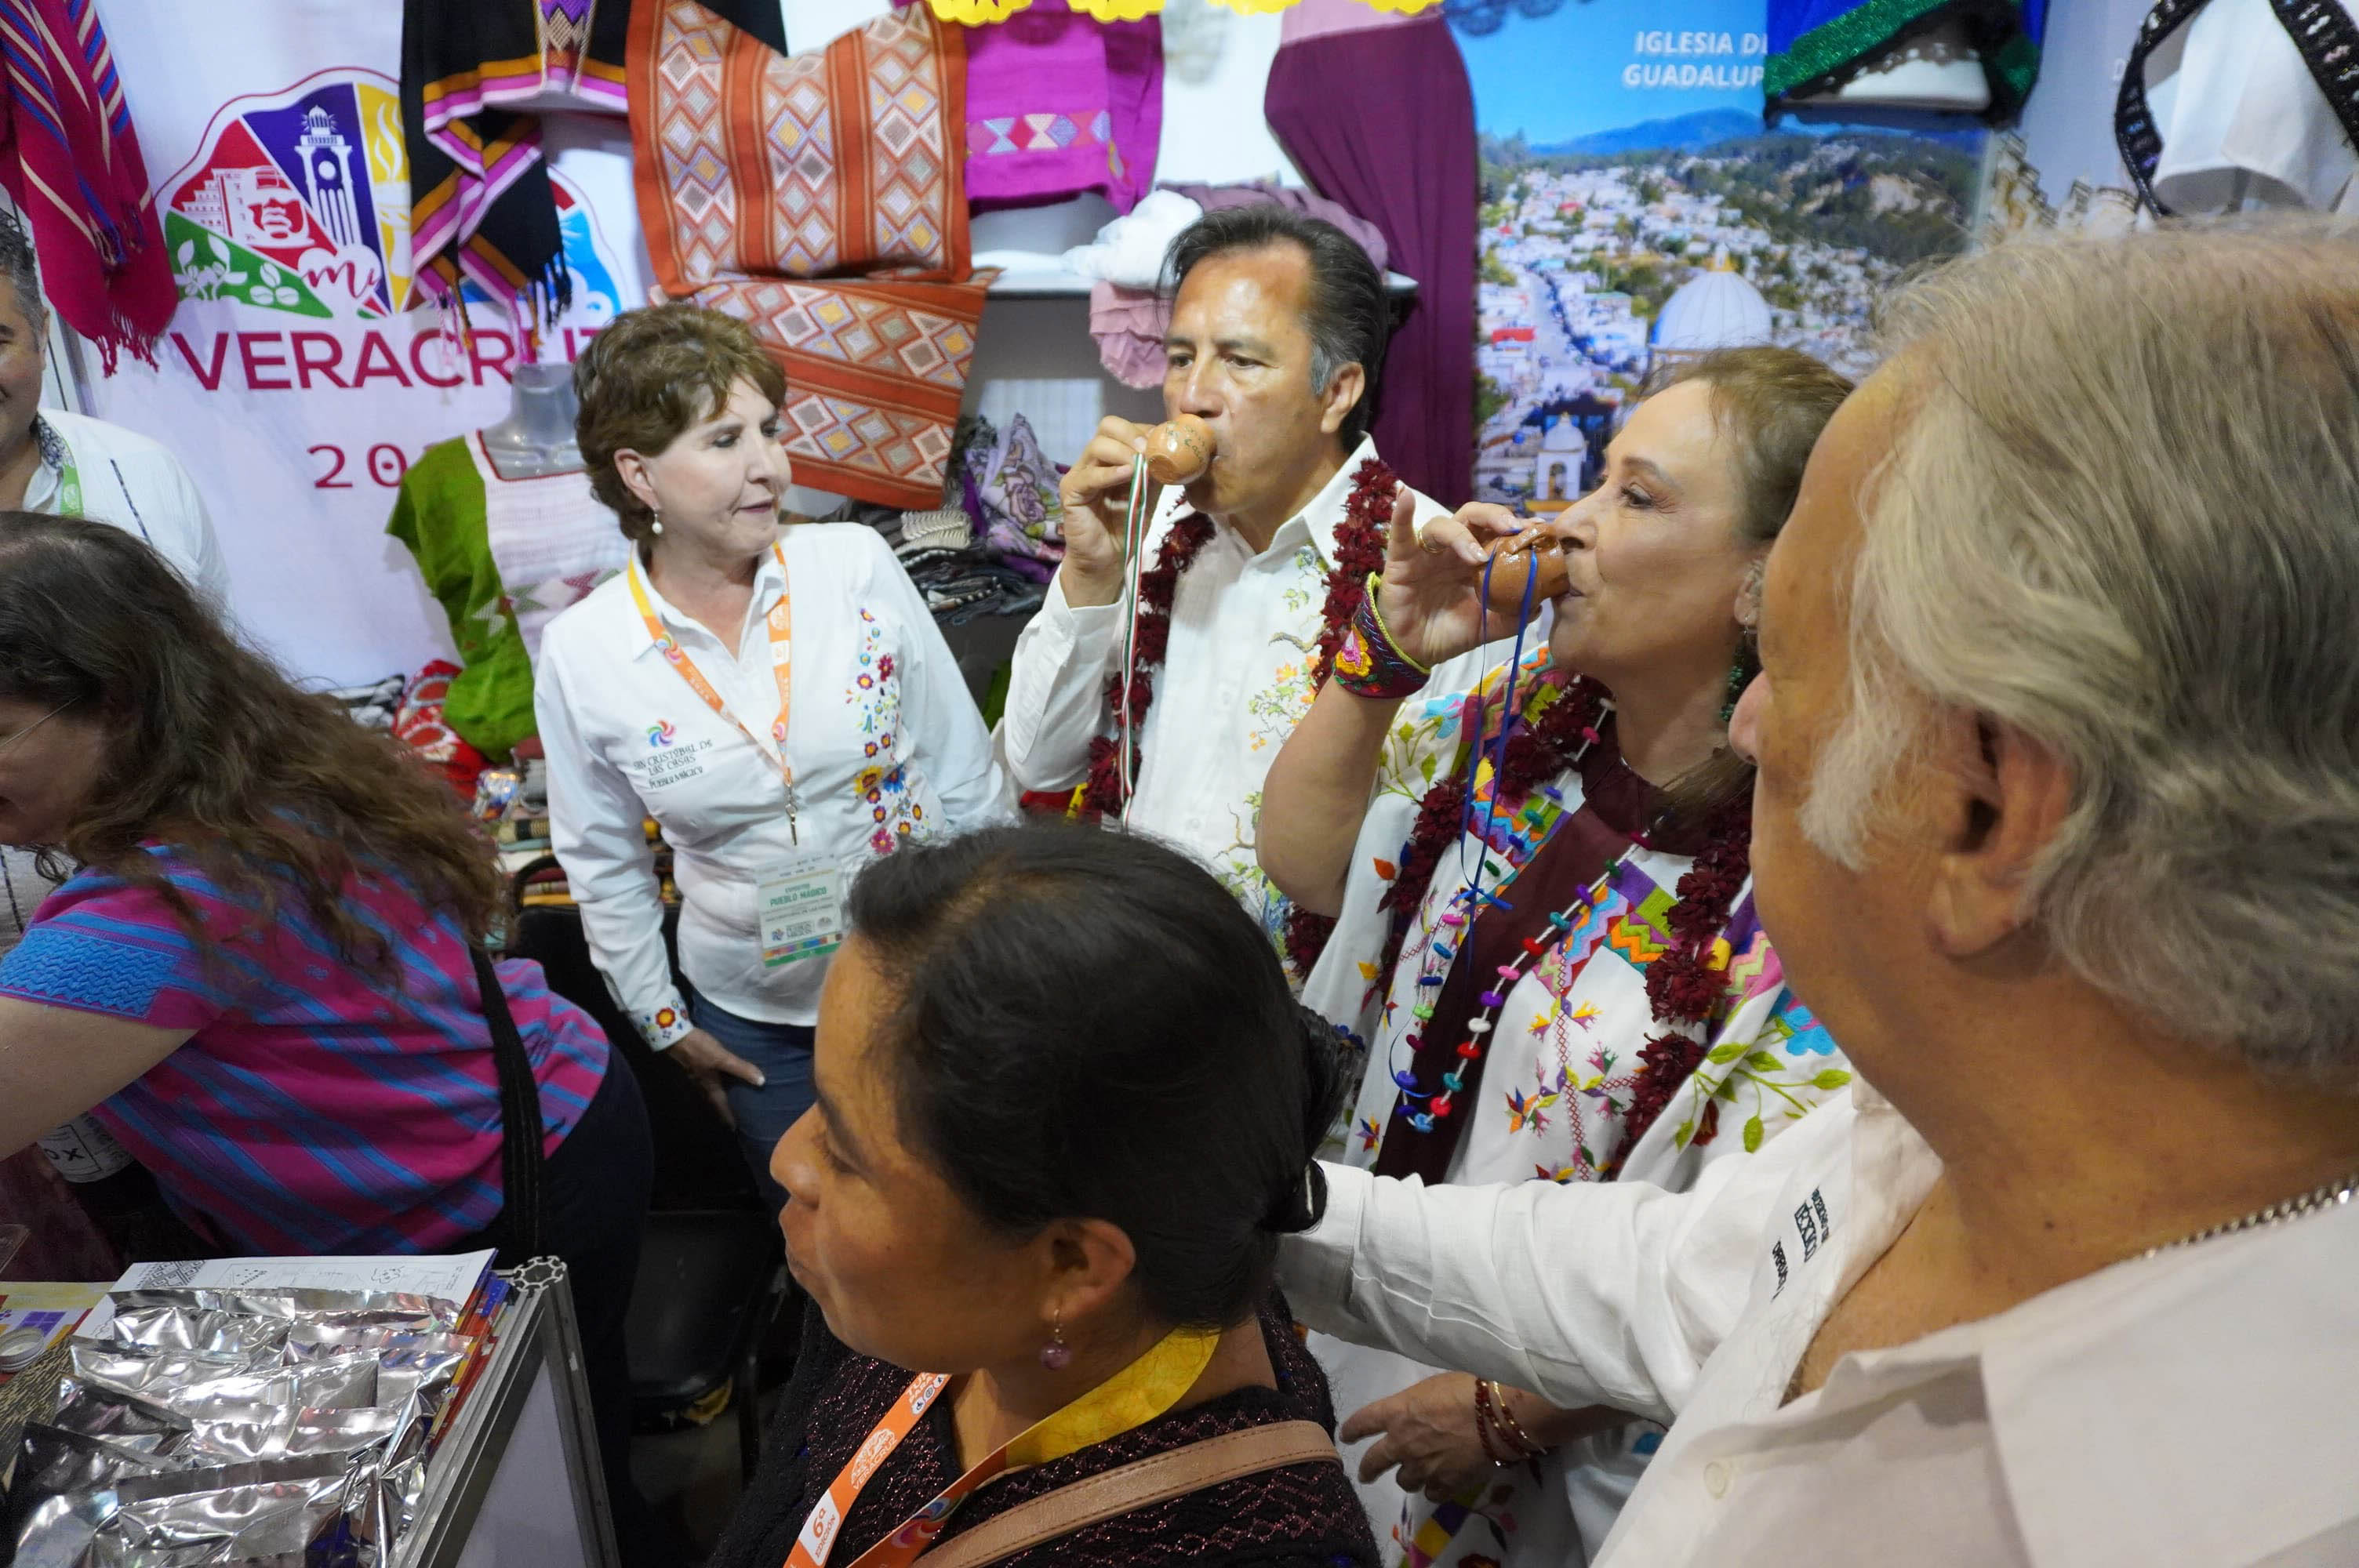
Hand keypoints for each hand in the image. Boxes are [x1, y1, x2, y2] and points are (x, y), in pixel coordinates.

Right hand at [665, 1026, 764, 1127]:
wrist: (676, 1037)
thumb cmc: (699, 1050)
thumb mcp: (723, 1059)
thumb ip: (741, 1069)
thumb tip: (761, 1082)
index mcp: (710, 1086)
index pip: (721, 1106)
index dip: (728, 1117)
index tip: (733, 1128)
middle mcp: (702, 1085)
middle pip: (713, 1102)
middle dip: (722, 1110)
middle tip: (731, 1117)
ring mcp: (696, 1076)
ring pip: (708, 1092)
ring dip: (717, 1098)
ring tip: (726, 1100)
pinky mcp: (693, 1066)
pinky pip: (706, 1081)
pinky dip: (713, 1084)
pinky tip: (717, 1079)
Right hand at [1054, 416, 1155, 607]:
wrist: (1109, 559)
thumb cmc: (1127, 526)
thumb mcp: (1149, 495)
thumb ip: (1156, 473)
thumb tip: (1174, 453)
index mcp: (1111, 457)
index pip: (1123, 428)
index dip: (1143, 431)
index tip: (1163, 443)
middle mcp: (1093, 460)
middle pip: (1107, 427)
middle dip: (1132, 434)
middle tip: (1149, 450)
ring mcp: (1079, 474)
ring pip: (1098, 446)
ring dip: (1123, 452)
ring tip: (1140, 466)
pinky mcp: (1071, 491)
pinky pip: (1089, 475)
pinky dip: (1109, 473)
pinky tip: (1127, 475)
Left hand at [1337, 1373, 1498, 1500]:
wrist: (1497, 1416)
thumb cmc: (1468, 1389)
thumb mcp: (1432, 1386)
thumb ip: (1416, 1404)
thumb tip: (1418, 1413)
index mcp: (1397, 1413)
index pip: (1363, 1422)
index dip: (1352, 1429)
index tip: (1346, 1436)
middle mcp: (1402, 1443)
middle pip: (1374, 1461)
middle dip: (1368, 1469)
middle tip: (1365, 1474)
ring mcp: (1422, 1468)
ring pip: (1404, 1481)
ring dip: (1408, 1477)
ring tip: (1416, 1475)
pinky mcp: (1444, 1485)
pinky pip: (1431, 1494)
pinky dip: (1433, 1488)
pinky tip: (1440, 1483)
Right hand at [1372, 495, 1534, 670]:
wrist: (1414, 652)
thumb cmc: (1449, 633)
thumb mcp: (1487, 626)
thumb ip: (1512, 615)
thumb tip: (1539, 605)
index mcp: (1475, 560)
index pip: (1497, 532)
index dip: (1517, 527)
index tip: (1538, 529)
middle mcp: (1453, 550)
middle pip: (1474, 517)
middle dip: (1495, 517)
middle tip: (1514, 528)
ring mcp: (1427, 552)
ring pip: (1443, 526)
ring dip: (1462, 535)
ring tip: (1478, 557)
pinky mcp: (1402, 559)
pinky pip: (1401, 533)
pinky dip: (1402, 513)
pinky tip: (1405, 495)